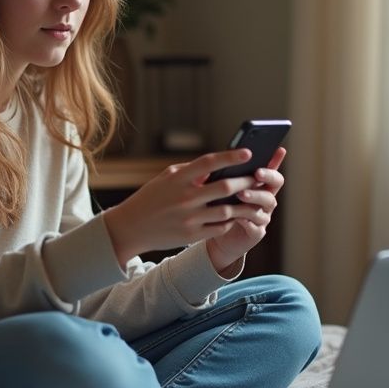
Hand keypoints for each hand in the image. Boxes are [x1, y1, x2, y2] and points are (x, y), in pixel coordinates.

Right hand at [102, 148, 271, 266]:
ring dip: (244, 205)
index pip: (209, 163)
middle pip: (225, 187)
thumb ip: (190, 172)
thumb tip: (216, 167)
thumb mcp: (166, 179)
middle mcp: (185, 197)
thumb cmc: (151, 198)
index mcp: (178, 178)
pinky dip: (230, 221)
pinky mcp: (191, 235)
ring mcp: (189, 218)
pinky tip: (235, 216)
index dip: (230, 156)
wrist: (130, 227)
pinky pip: (219, 228)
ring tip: (254, 200)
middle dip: (245, 182)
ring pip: (227, 210)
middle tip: (257, 178)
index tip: (248, 152)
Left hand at [204, 148, 285, 273]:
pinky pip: (255, 227)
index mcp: (260, 186)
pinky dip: (247, 221)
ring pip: (265, 205)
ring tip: (241, 194)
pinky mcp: (256, 233)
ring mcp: (262, 217)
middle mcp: (265, 200)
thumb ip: (226, 174)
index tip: (277, 151)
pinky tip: (237, 216)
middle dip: (267, 178)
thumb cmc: (219, 205)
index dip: (276, 161)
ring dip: (254, 198)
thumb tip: (219, 157)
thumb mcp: (221, 187)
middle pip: (274, 186)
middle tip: (256, 173)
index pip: (273, 171)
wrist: (215, 234)